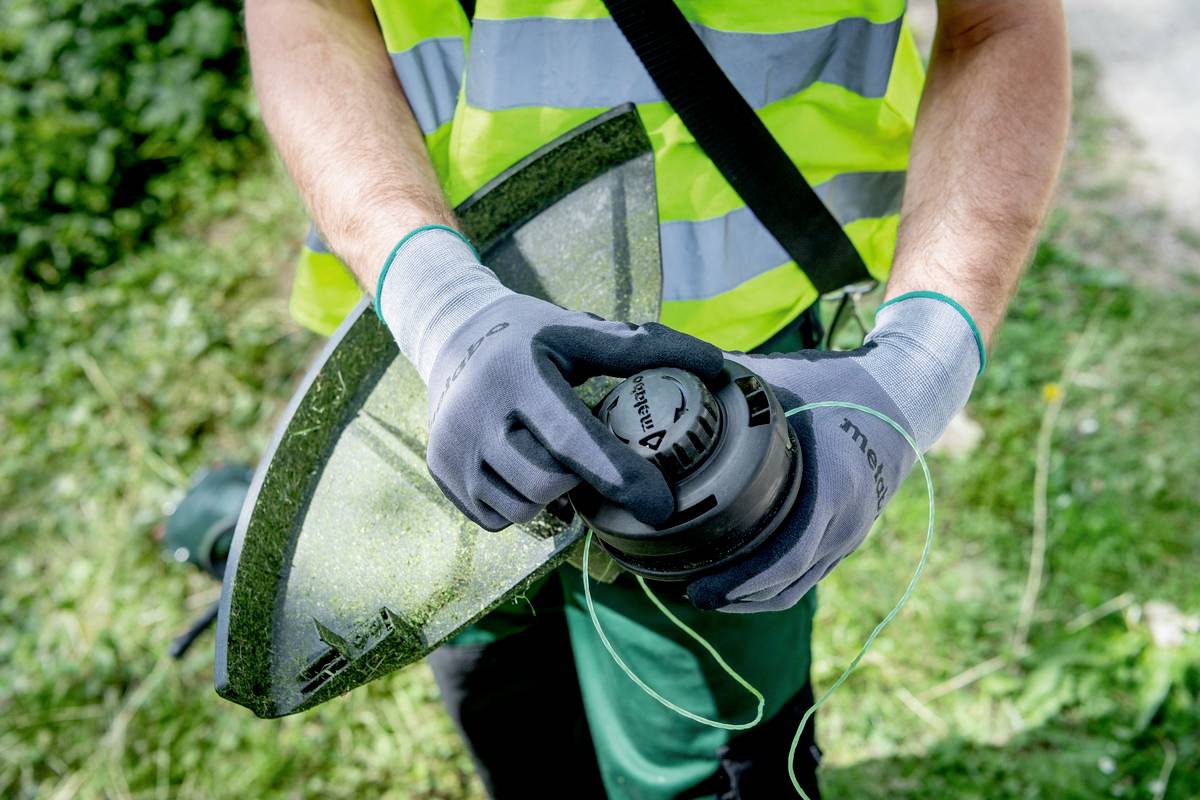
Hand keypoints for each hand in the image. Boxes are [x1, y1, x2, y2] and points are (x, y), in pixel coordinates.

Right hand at [375, 225, 723, 530]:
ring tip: (558, 460)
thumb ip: (645, 348)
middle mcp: (476, 413)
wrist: (452, 334)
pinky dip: (521, 503)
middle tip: (594, 460)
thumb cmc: (533, 336)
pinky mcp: (441, 471)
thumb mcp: (582, 331)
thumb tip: (714, 366)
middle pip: (548, 485)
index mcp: (518, 373)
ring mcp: (452, 447)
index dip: (622, 478)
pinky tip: (525, 469)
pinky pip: (497, 517)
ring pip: (523, 508)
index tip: (662, 507)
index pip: (575, 440)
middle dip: (583, 481)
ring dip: (553, 496)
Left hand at [686, 293, 984, 612]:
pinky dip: (772, 585)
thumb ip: (728, 382)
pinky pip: (808, 573)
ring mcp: (849, 532)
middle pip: (785, 584)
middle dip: (735, 595)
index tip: (698, 587)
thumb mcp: (784, 379)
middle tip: (686, 591)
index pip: (784, 557)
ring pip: (797, 586)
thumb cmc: (840, 383)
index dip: (740, 581)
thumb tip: (667, 371)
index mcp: (830, 488)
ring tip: (705, 591)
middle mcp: (844, 522)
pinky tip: (738, 580)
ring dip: (752, 597)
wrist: (904, 392)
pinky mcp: (847, 533)